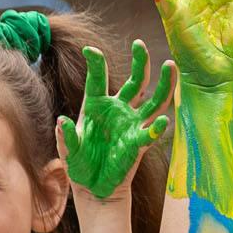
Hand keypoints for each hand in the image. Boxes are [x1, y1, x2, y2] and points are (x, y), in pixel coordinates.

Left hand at [59, 42, 172, 202]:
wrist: (94, 189)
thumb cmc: (80, 165)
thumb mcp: (68, 151)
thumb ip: (66, 136)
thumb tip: (62, 121)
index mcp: (95, 106)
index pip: (97, 79)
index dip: (96, 63)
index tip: (90, 50)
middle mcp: (117, 110)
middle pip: (135, 81)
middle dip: (140, 62)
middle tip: (140, 44)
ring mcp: (132, 124)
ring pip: (153, 100)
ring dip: (163, 84)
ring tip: (170, 65)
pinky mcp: (139, 142)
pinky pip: (151, 132)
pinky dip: (157, 128)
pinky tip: (162, 122)